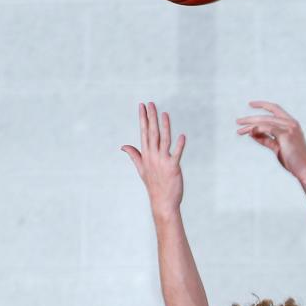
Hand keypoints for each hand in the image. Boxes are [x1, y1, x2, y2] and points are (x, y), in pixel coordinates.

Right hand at [121, 102, 185, 216]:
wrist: (162, 202)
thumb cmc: (154, 185)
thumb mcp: (141, 169)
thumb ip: (134, 155)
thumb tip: (123, 146)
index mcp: (146, 155)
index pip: (144, 132)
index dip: (143, 118)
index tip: (142, 106)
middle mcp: (153, 156)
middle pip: (152, 133)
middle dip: (151, 118)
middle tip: (151, 103)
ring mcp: (162, 162)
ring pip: (164, 140)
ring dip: (164, 127)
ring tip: (164, 114)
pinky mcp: (173, 168)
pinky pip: (176, 155)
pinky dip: (179, 146)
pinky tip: (182, 136)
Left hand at [235, 102, 305, 183]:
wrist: (305, 170)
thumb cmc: (293, 161)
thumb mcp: (278, 148)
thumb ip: (266, 140)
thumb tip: (252, 133)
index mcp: (291, 124)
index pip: (275, 109)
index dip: (263, 105)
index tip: (251, 104)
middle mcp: (291, 123)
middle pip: (266, 116)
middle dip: (251, 118)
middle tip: (238, 121)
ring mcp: (289, 128)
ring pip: (265, 121)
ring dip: (250, 125)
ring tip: (239, 130)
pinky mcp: (286, 135)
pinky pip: (267, 128)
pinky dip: (257, 129)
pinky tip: (249, 133)